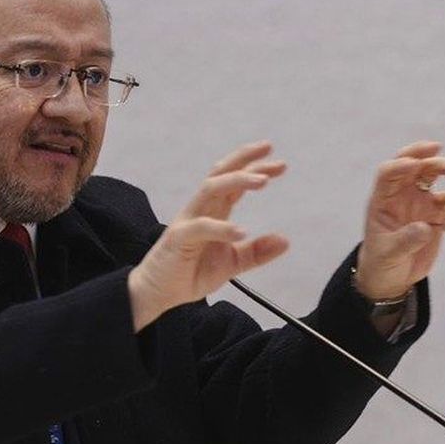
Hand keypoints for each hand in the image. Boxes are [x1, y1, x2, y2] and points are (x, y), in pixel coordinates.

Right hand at [128, 141, 288, 330]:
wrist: (159, 293)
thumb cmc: (191, 272)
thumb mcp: (232, 263)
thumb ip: (256, 252)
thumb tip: (285, 240)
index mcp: (214, 211)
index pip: (235, 182)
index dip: (255, 169)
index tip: (280, 165)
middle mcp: (201, 209)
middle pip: (221, 173)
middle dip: (244, 159)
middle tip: (269, 150)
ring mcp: (188, 221)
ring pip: (210, 189)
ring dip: (237, 181)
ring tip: (262, 181)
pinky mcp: (178, 238)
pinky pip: (200, 226)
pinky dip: (222, 227)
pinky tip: (241, 232)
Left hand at [353, 142, 444, 299]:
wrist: (393, 278)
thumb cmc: (382, 262)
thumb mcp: (388, 254)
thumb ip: (405, 241)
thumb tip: (425, 227)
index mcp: (382, 200)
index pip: (388, 173)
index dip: (400, 165)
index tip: (414, 164)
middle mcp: (401, 195)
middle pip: (415, 165)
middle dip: (431, 159)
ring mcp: (420, 203)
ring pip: (435, 176)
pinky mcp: (436, 215)